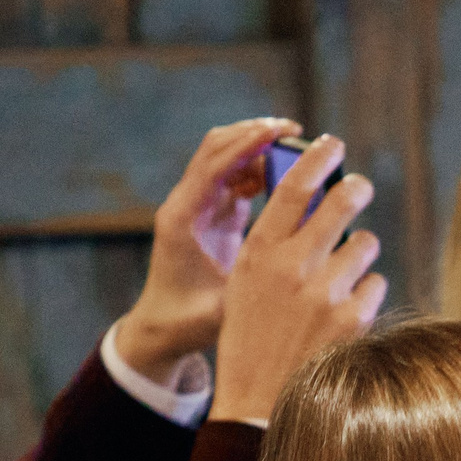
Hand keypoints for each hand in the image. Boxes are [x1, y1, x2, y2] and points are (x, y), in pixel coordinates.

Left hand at [116, 117, 301, 382]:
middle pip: (217, 148)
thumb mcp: (216, 313)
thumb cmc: (184, 323)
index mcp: (181, 219)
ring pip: (227, 158)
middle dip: (254, 133)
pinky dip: (261, 169)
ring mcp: (199, 206)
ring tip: (299, 151)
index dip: (246, 145)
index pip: (212, 166)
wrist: (161, 328)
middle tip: (296, 131)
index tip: (279, 131)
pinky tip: (290, 178)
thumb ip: (246, 293)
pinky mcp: (213, 213)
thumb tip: (288, 277)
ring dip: (259, 148)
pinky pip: (236, 177)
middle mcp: (186, 204)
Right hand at [210, 135, 386, 423]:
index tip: (332, 144)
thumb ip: (272, 244)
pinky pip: (375, 284)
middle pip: (342, 199)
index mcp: (258, 252)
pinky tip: (345, 313)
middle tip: (359, 187)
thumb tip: (309, 200)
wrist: (258, 403)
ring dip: (358, 253)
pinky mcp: (353, 318)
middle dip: (355, 188)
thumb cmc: (249, 338)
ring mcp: (325, 291)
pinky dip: (365, 294)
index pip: (295, 185)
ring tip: (341, 275)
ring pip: (365, 243)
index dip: (318, 156)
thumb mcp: (244, 285)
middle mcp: (292, 265)